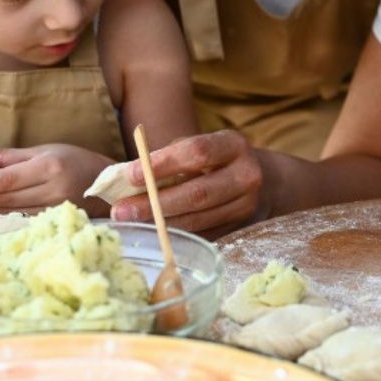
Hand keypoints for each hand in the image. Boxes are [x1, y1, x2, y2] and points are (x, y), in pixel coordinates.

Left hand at [0, 142, 110, 213]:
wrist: (106, 182)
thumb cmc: (75, 160)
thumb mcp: (43, 150)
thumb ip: (7, 155)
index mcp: (48, 167)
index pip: (6, 179)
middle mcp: (52, 189)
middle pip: (5, 198)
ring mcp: (54, 208)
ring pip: (10, 211)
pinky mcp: (54, 220)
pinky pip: (21, 218)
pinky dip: (2, 213)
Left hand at [110, 130, 265, 236]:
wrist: (259, 179)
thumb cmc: (215, 159)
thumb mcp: (200, 145)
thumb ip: (170, 156)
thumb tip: (126, 175)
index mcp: (234, 145)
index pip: (197, 152)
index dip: (162, 164)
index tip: (130, 174)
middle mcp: (246, 175)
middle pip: (198, 193)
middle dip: (155, 203)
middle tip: (121, 210)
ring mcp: (245, 205)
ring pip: (198, 219)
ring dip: (160, 222)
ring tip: (130, 221)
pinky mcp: (239, 228)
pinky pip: (202, 234)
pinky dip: (174, 233)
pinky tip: (152, 230)